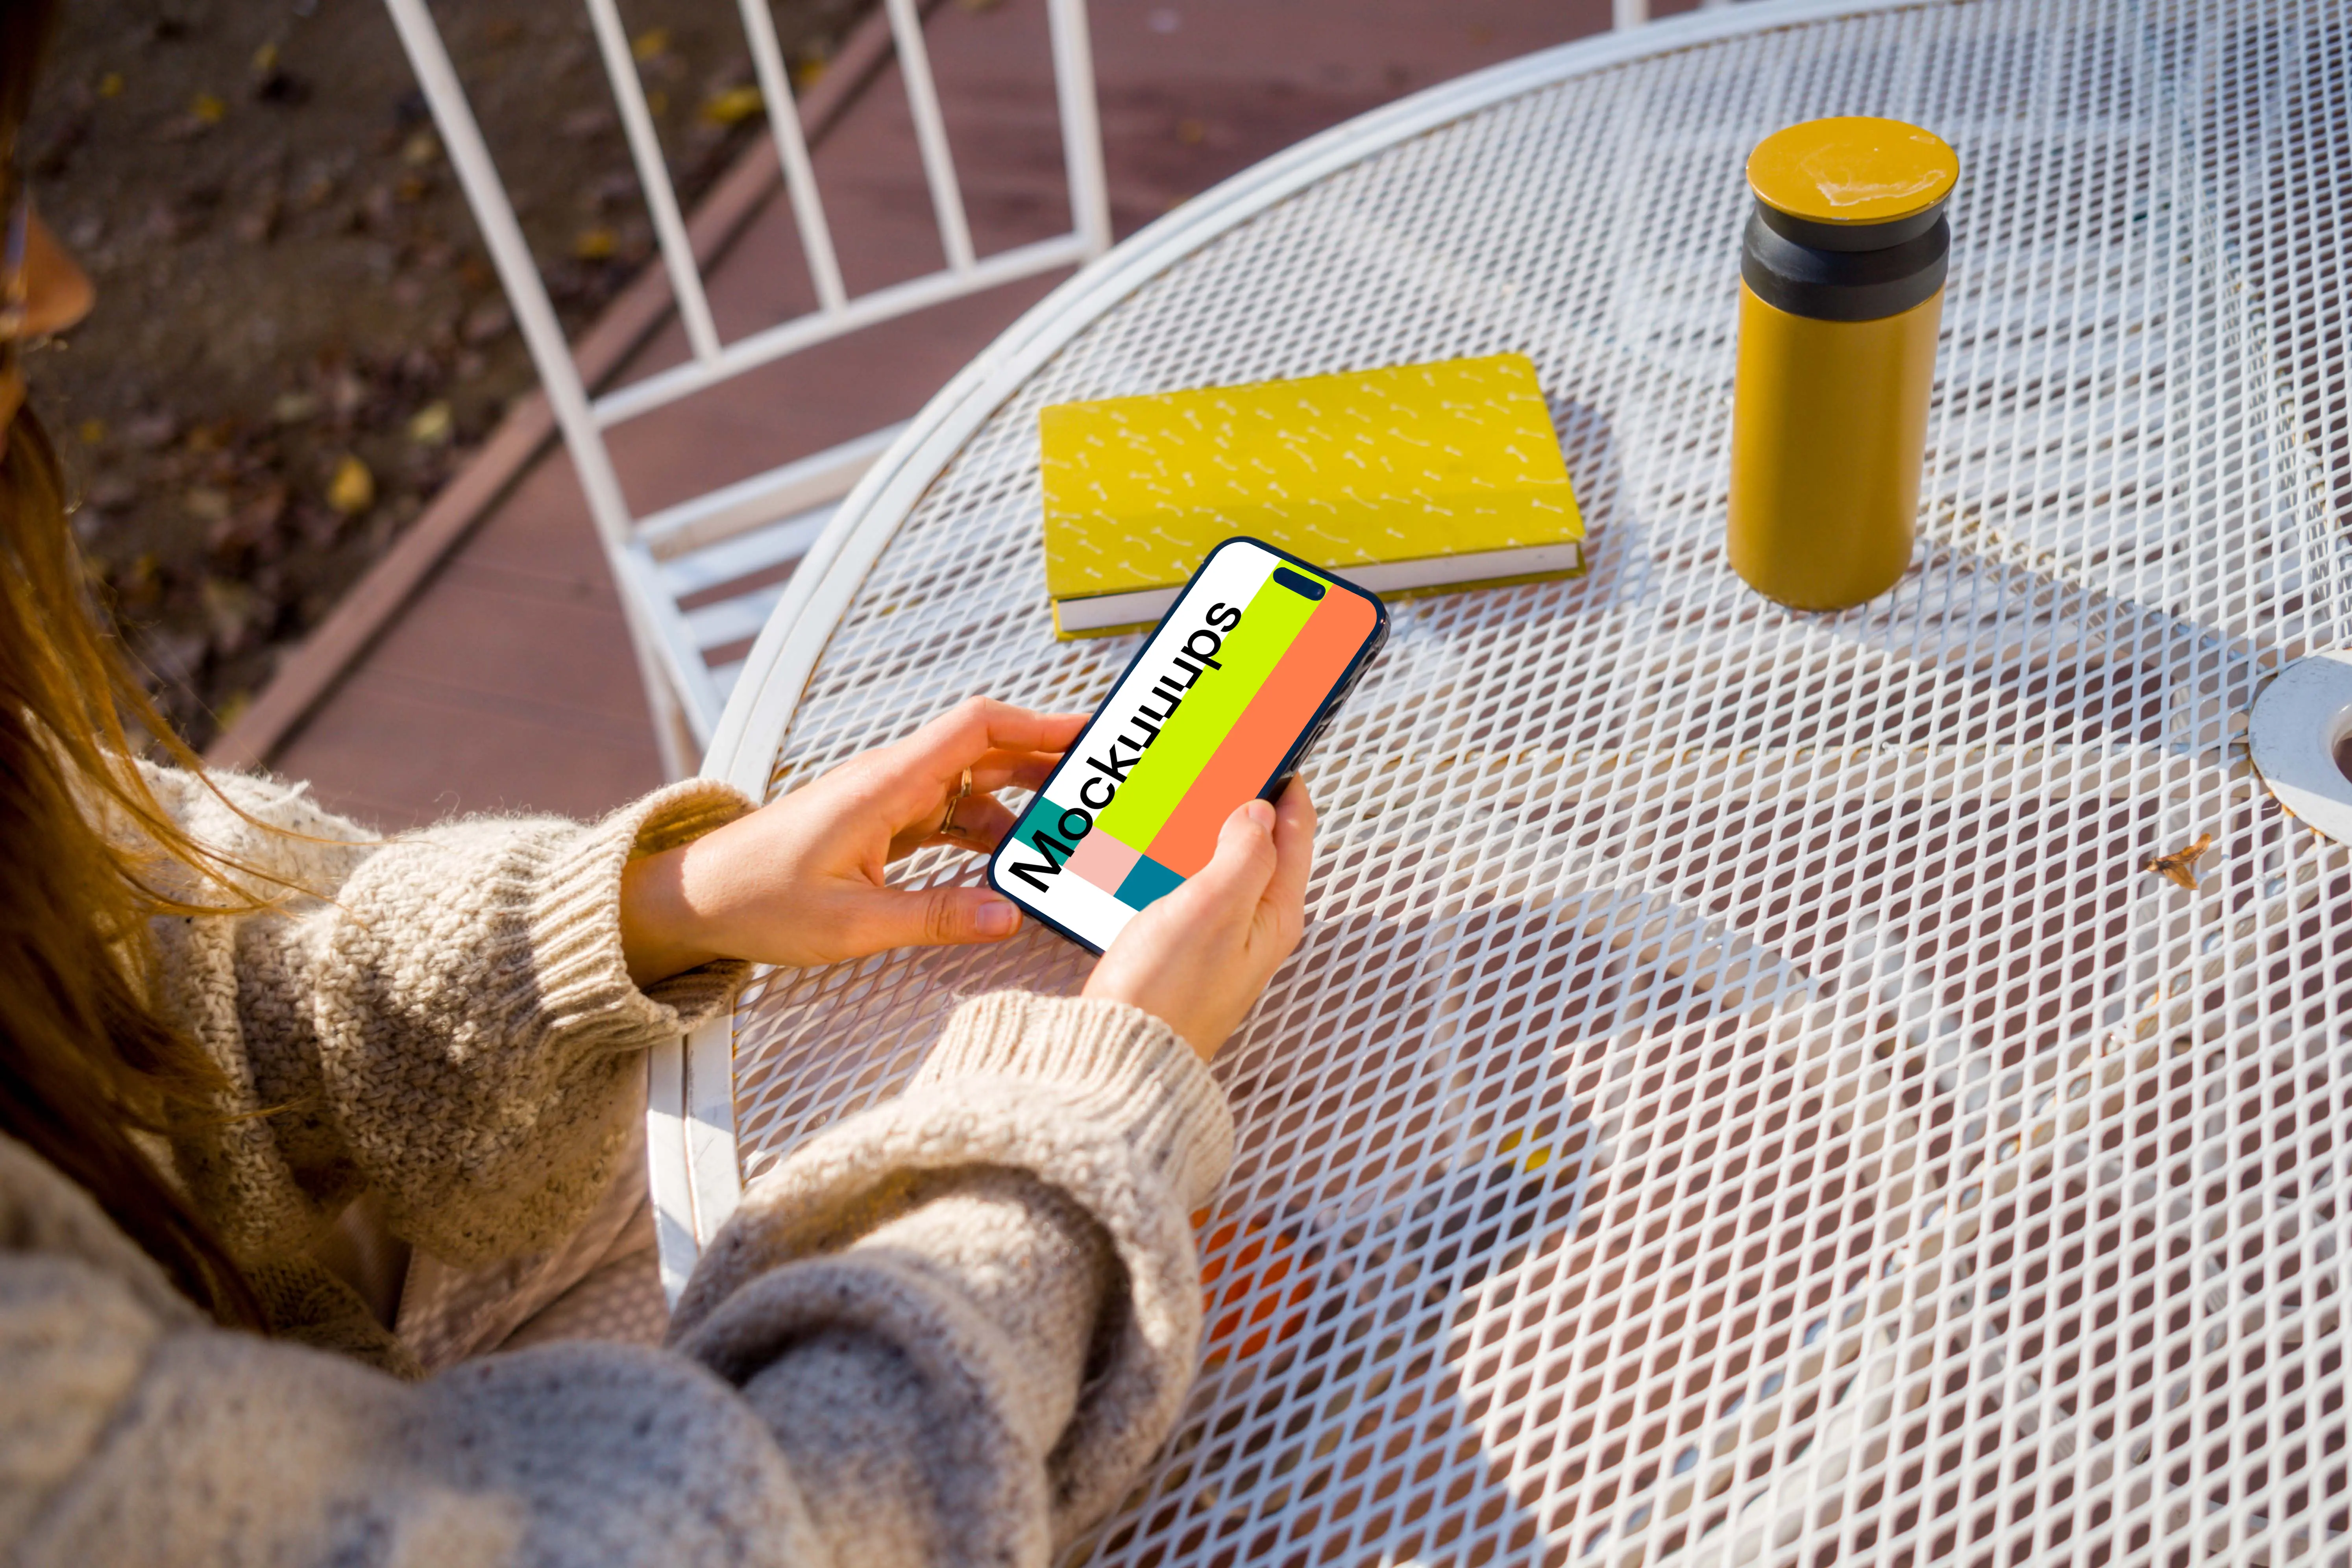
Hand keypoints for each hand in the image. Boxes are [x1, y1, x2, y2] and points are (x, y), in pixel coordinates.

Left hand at [620, 697, 1084, 981]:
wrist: (695, 898)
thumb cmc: (756, 900)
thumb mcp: (850, 924)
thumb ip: (934, 919)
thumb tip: (1007, 916)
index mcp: (885, 786)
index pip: (975, 728)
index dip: (1036, 724)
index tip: (1088, 733)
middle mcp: (889, 781)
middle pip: (984, 750)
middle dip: (1046, 760)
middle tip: (1101, 780)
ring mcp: (885, 800)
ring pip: (969, 784)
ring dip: (1020, 801)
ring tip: (1068, 827)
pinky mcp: (879, 824)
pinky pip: (947, 814)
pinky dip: (984, 830)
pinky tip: (1009, 859)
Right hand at [1083, 777, 1315, 1058]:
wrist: (1119, 1054)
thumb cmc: (1168, 993)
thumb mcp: (1214, 907)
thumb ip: (1244, 852)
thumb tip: (1260, 810)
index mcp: (1275, 912)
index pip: (1295, 828)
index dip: (1285, 779)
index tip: (1269, 740)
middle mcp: (1253, 924)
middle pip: (1258, 841)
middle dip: (1240, 797)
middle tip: (1218, 757)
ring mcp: (1217, 937)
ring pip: (1217, 861)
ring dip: (1202, 825)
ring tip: (1181, 788)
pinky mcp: (1180, 948)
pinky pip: (1183, 885)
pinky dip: (1172, 856)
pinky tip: (1148, 843)